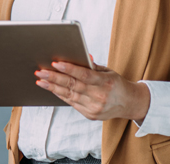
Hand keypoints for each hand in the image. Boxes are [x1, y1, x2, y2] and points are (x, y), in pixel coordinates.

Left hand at [35, 61, 149, 122]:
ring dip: (53, 87)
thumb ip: (92, 66)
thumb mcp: (108, 71)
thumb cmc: (116, 84)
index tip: (55, 63)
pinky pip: (71, 103)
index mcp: (105, 82)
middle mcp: (99, 96)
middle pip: (73, 85)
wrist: (129, 104)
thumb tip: (79, 55)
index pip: (84, 75)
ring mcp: (94, 107)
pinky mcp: (90, 115)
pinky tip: (51, 88)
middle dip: (54, 78)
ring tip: (40, 80)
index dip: (69, 69)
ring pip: (69, 95)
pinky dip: (60, 94)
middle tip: (40, 71)